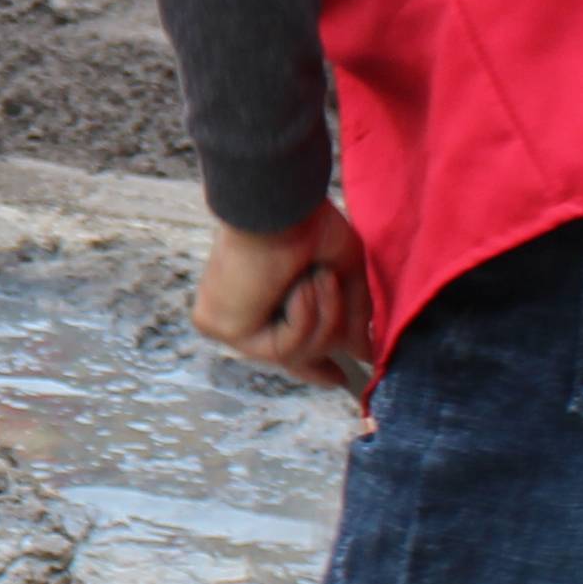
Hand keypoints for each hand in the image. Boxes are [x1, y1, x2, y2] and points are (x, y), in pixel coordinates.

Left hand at [194, 204, 373, 402]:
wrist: (281, 204)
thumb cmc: (307, 222)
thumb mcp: (344, 270)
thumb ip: (353, 312)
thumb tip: (366, 353)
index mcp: (263, 297)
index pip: (286, 343)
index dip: (313, 365)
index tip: (339, 379)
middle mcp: (239, 311)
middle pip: (293, 356)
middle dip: (321, 356)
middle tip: (339, 365)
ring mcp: (226, 320)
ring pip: (294, 356)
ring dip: (324, 318)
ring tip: (320, 279)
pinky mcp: (217, 324)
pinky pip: (279, 349)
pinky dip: (303, 318)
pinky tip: (299, 287)